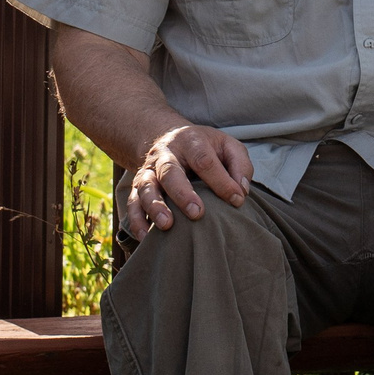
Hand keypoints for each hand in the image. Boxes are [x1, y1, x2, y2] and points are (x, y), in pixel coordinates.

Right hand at [127, 124, 253, 235]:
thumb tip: (241, 191)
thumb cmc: (205, 148)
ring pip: (145, 187)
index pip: (205, 161)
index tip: (236, 200)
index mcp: (191, 142)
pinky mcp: (137, 186)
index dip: (221, 181)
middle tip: (197, 214)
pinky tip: (145, 237)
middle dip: (182, 194)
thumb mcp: (227, 146)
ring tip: (166, 225)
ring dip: (154, 207)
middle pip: (170, 172)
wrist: (168, 137)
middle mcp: (165, 155)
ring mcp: (148, 171)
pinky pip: (132, 203)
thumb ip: (240, 165)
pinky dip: (136, 220)